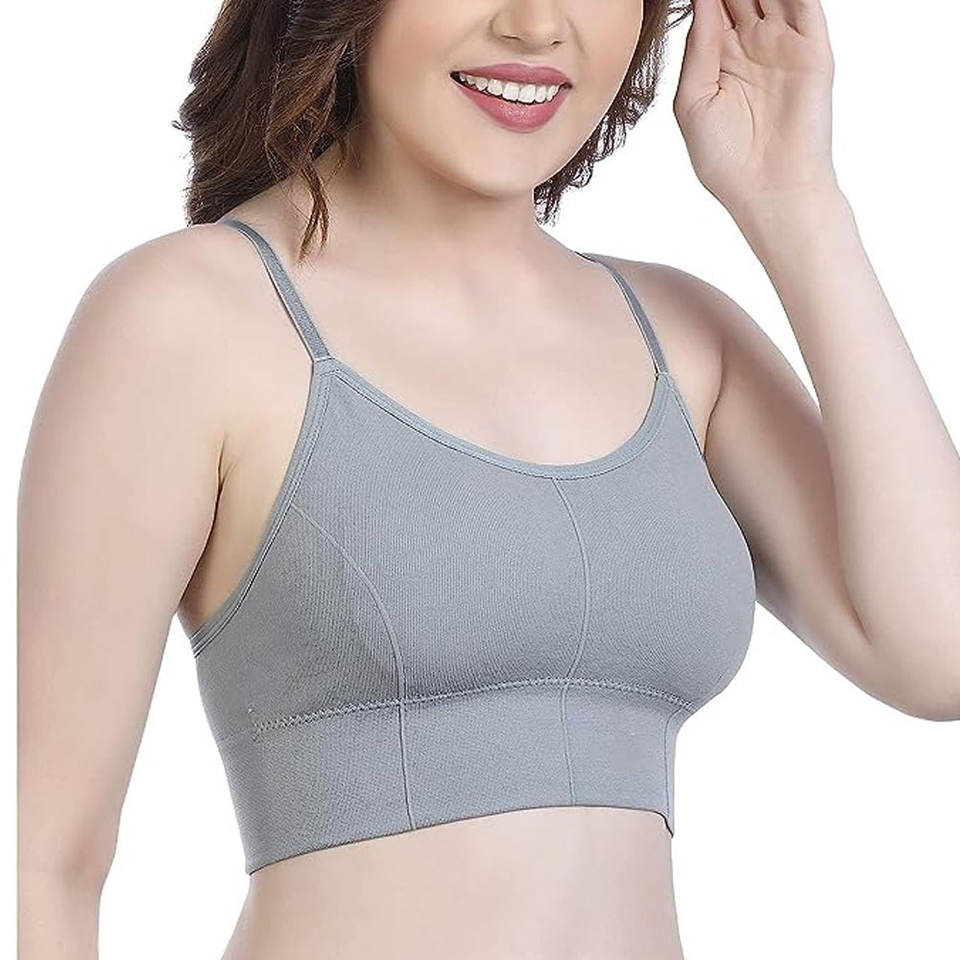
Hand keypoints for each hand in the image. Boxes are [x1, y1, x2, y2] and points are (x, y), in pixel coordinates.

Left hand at [673, 0, 838, 218]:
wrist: (769, 191)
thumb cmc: (725, 159)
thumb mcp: (693, 101)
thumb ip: (697, 49)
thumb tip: (700, 1)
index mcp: (719, 58)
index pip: (711, 4)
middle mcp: (753, 45)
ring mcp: (784, 44)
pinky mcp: (813, 50)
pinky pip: (805, 2)